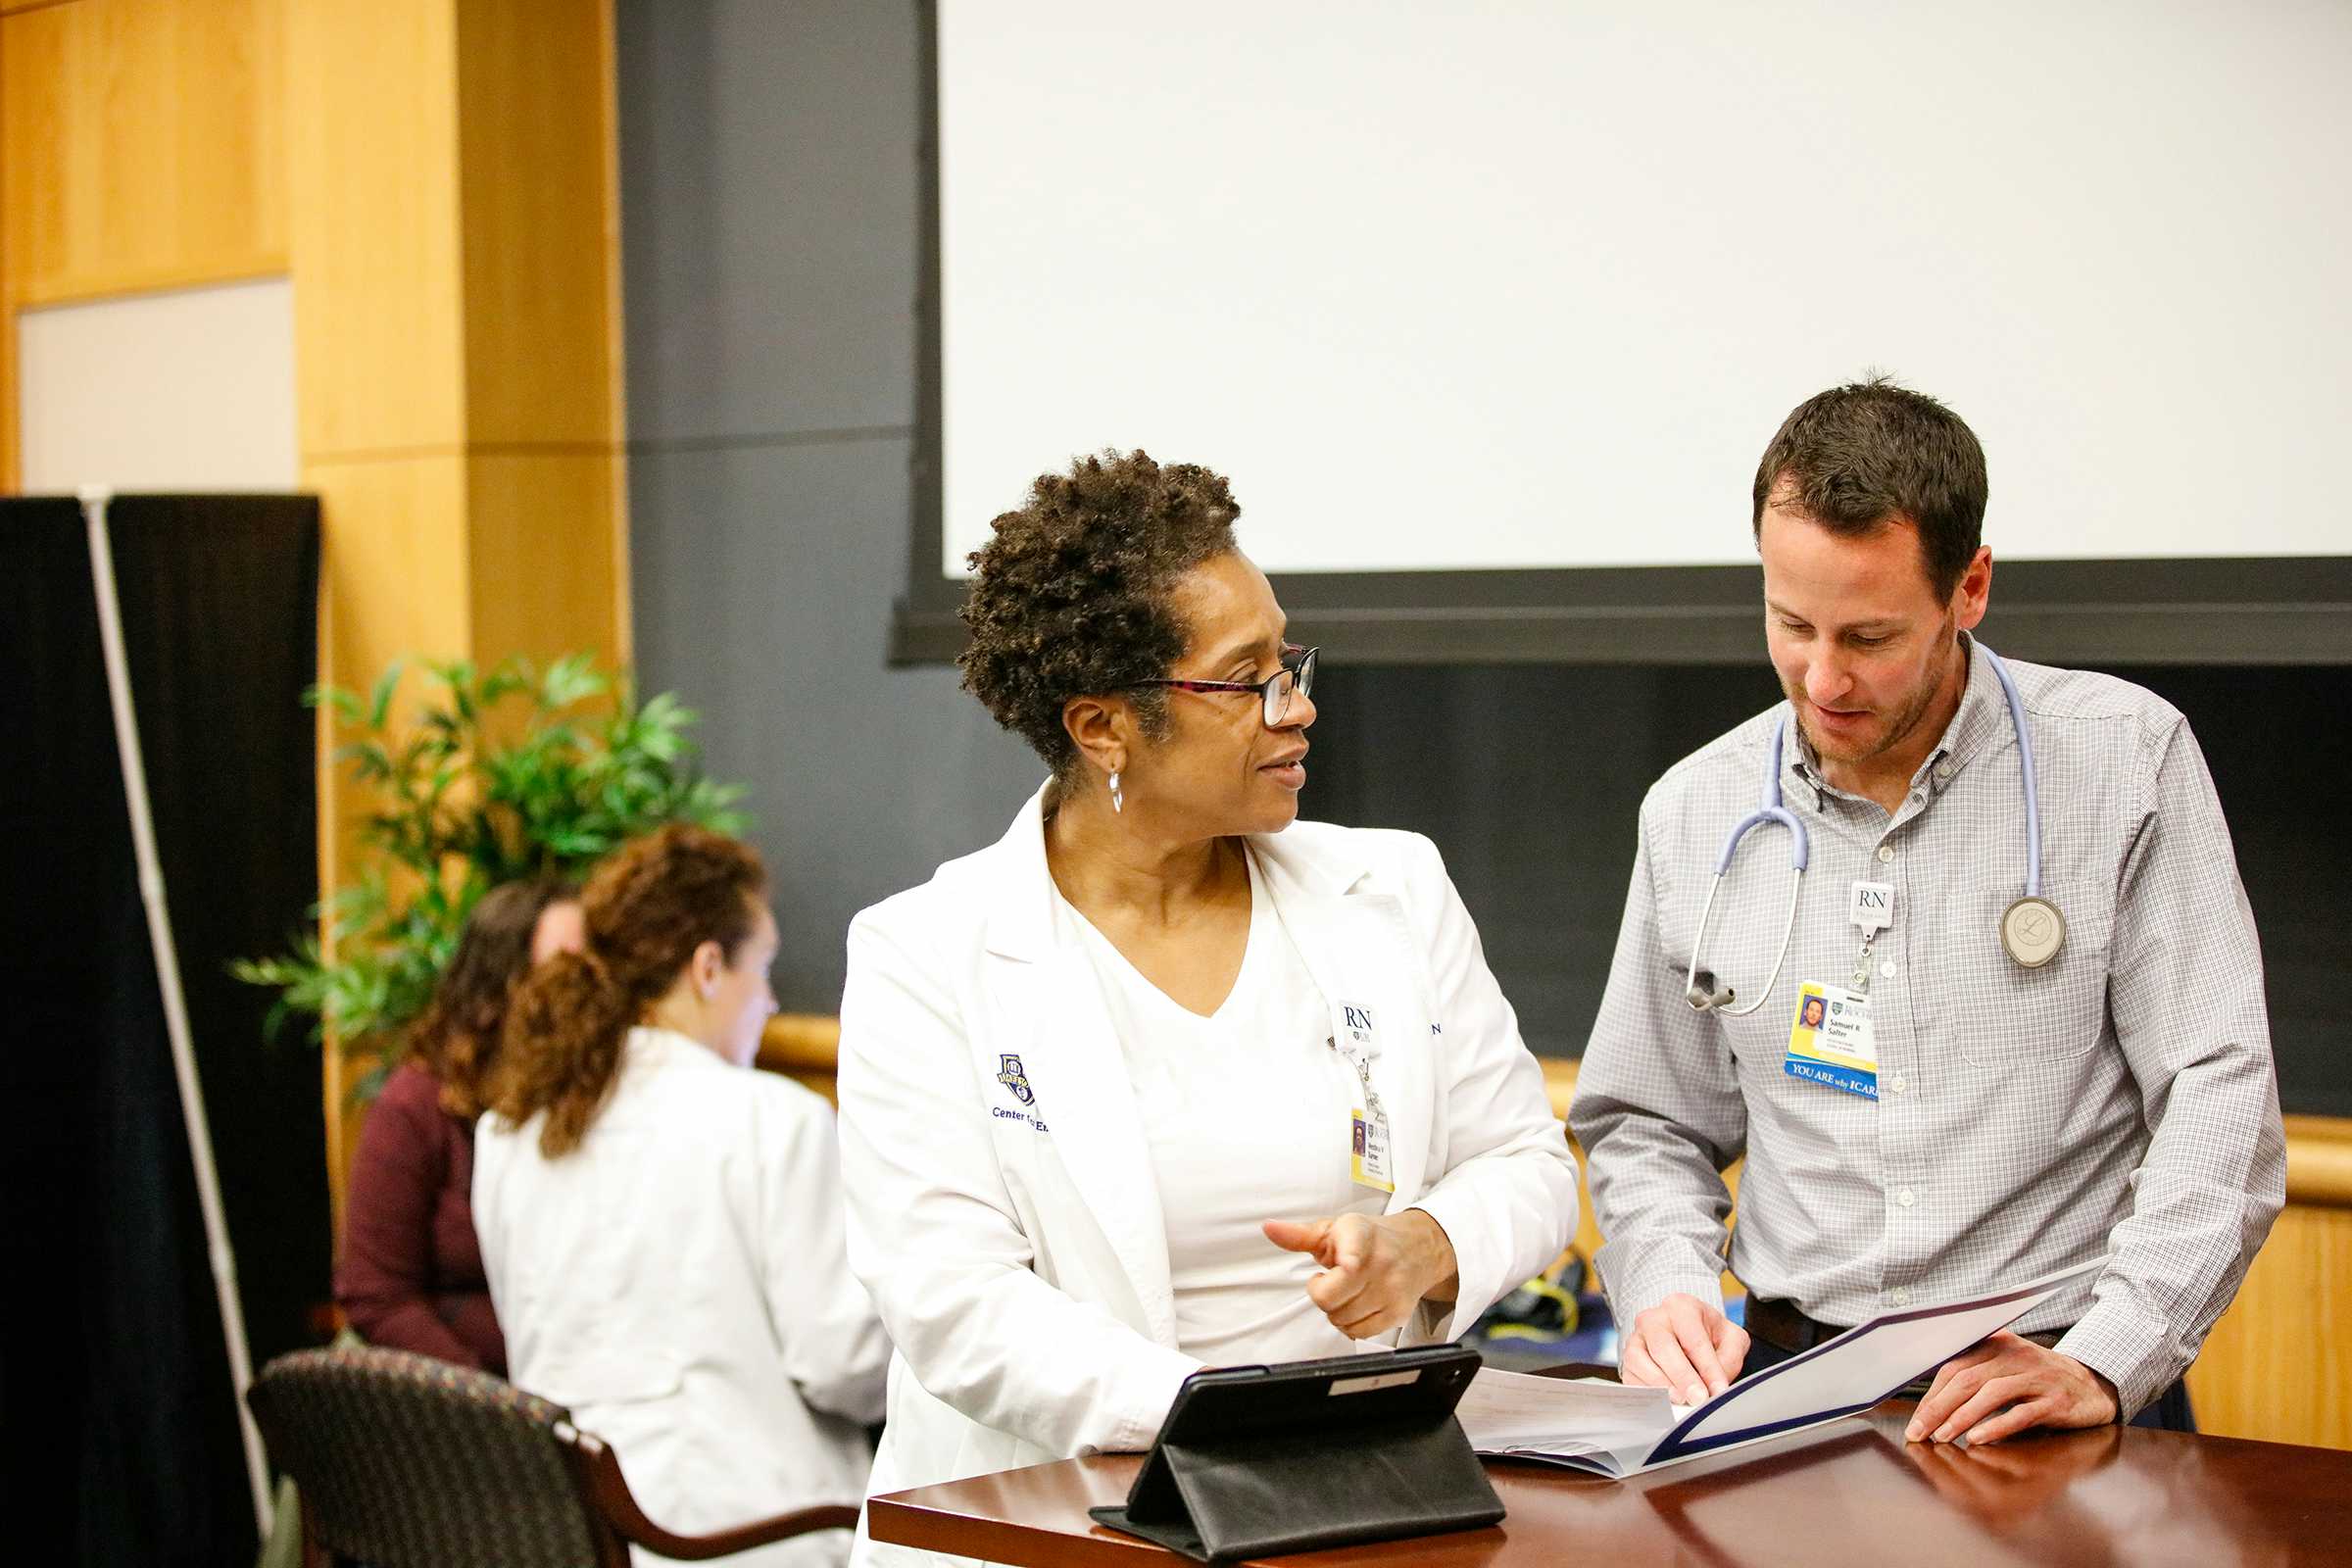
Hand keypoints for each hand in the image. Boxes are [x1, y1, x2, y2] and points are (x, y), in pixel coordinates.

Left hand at [1262, 1210, 1457, 1338]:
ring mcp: (1392, 1291)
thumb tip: (1269, 1228)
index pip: (1351, 1259)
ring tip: (1347, 1291)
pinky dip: (1351, 1324)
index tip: (1335, 1268)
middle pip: (1330, 1300)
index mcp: (1361, 1238)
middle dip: (1322, 1293)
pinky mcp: (1398, 1313)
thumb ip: (1299, 1235)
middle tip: (1331, 1280)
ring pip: (1342, 1319)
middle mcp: (1381, 1265)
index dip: (1340, 1268)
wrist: (1418, 1248)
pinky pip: (1359, 1333)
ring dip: (1337, 1310)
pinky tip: (1357, 1304)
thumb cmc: (1371, 1238)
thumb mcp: (1334, 1230)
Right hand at [1619, 1293, 1748, 1403]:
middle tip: (1698, 1399)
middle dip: (1682, 1377)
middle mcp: (1653, 1318)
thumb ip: (1730, 1359)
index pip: (1694, 1339)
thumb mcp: (1731, 1339)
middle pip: (1663, 1348)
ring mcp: (1635, 1338)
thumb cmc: (1709, 1336)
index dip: (1707, 1367)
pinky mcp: (1626, 1361)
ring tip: (1682, 1401)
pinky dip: (1647, 1393)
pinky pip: (1630, 1377)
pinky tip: (1665, 1402)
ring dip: (1662, 1386)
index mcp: (1681, 1307)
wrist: (1686, 1334)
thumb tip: (1715, 1386)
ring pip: (1640, 1361)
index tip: (1718, 1390)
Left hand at [1905, 1331, 2118, 1445]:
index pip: (1954, 1366)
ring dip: (1961, 1417)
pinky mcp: (2056, 1401)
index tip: (1915, 1419)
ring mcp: (2037, 1378)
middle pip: (1966, 1379)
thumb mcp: (2006, 1367)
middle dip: (1937, 1408)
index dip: (1931, 1394)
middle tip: (1918, 1432)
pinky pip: (2020, 1413)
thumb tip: (1930, 1402)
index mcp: (1996, 1343)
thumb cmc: (2038, 1380)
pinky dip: (1995, 1426)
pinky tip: (1976, 1438)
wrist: (2092, 1386)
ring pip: (1990, 1394)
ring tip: (1941, 1436)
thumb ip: (1975, 1374)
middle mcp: (2015, 1356)